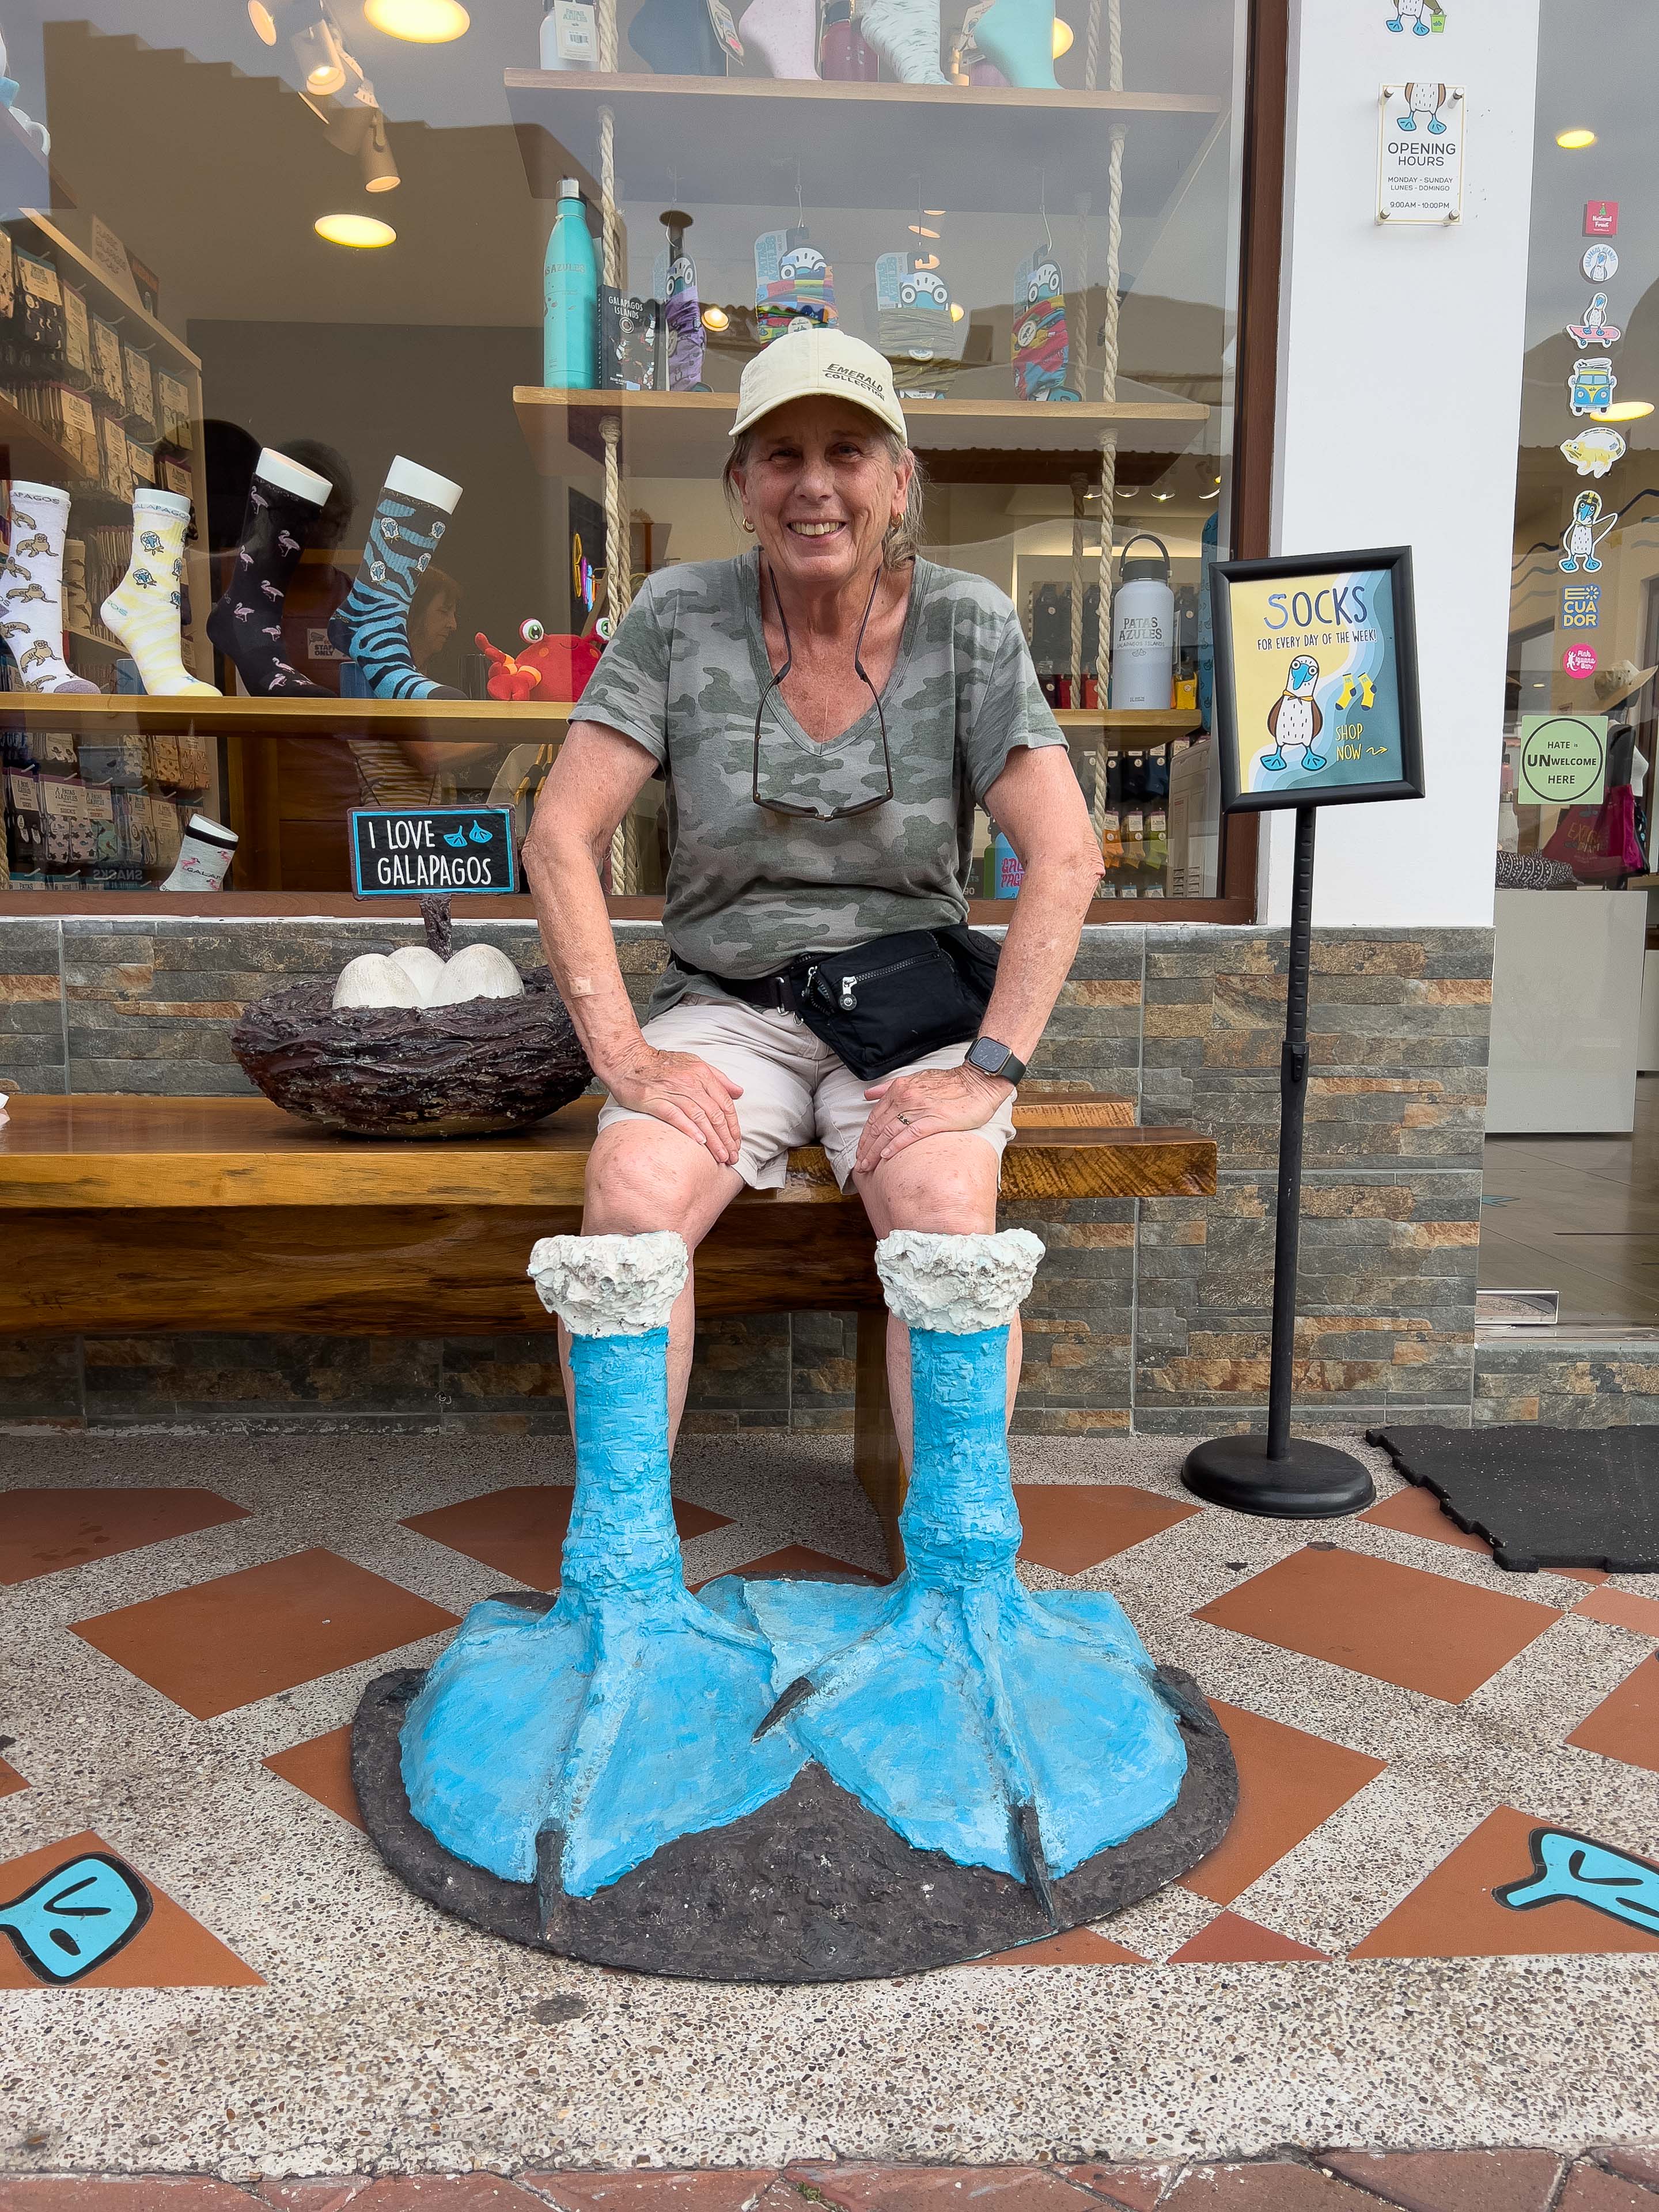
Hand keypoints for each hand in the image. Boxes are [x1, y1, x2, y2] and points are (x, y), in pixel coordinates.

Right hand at [600, 1042, 743, 1166]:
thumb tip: (739, 1092)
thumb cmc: (662, 1064)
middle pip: (715, 1114)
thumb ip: (718, 1078)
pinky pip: (675, 1116)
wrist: (628, 1060)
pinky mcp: (654, 1099)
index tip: (736, 1142)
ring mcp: (672, 1091)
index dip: (733, 1126)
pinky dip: (689, 1129)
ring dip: (713, 1140)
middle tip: (732, 1156)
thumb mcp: (695, 1063)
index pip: (725, 1103)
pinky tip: (699, 1143)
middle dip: (726, 1138)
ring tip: (721, 1156)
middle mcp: (690, 1082)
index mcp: (702, 1074)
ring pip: (699, 1118)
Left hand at [854, 1062, 1010, 1178]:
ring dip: (876, 1152)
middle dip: (866, 1148)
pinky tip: (887, 1157)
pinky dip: (895, 1146)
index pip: (875, 1116)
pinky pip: (909, 1135)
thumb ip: (889, 1087)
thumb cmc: (950, 1083)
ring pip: (890, 1133)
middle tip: (860, 1165)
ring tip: (868, 1166)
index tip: (860, 1151)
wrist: (978, 1082)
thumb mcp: (915, 1079)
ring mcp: (920, 1108)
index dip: (865, 1136)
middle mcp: (905, 1097)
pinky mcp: (935, 1119)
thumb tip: (867, 1095)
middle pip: (879, 1127)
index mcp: (899, 1089)